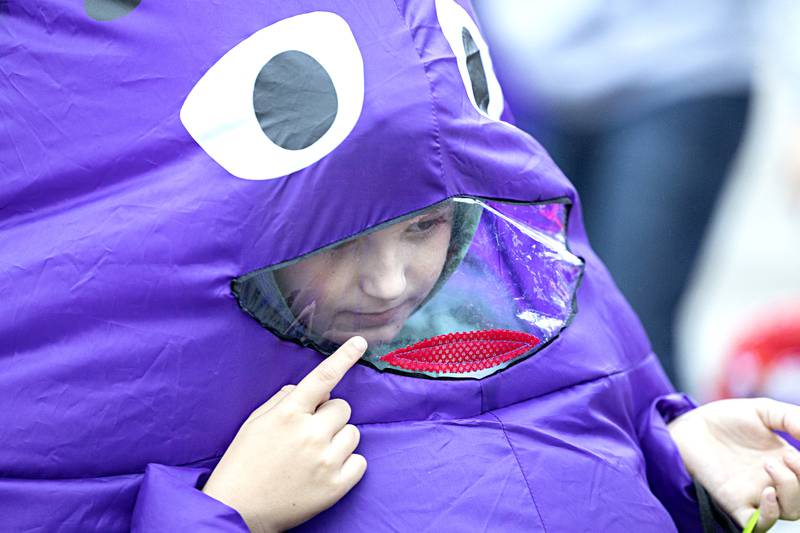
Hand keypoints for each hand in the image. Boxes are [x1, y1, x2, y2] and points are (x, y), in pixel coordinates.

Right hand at [202, 337, 368, 532]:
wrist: (238, 510)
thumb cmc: (243, 462)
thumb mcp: (255, 422)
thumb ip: (285, 400)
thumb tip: (312, 389)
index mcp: (288, 414)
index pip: (322, 378)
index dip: (344, 358)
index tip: (360, 342)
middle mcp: (310, 434)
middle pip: (342, 408)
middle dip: (329, 416)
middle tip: (308, 433)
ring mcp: (325, 461)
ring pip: (353, 433)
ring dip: (338, 439)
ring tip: (314, 454)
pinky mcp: (336, 486)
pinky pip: (360, 461)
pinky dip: (348, 464)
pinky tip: (326, 470)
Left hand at [668, 398, 799, 531]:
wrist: (690, 425)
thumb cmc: (723, 418)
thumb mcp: (761, 410)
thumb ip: (790, 417)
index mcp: (786, 462)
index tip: (796, 453)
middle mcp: (773, 481)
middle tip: (788, 457)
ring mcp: (755, 493)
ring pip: (789, 512)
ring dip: (790, 493)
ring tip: (769, 465)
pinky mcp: (733, 501)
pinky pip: (757, 524)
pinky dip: (768, 516)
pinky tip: (767, 493)